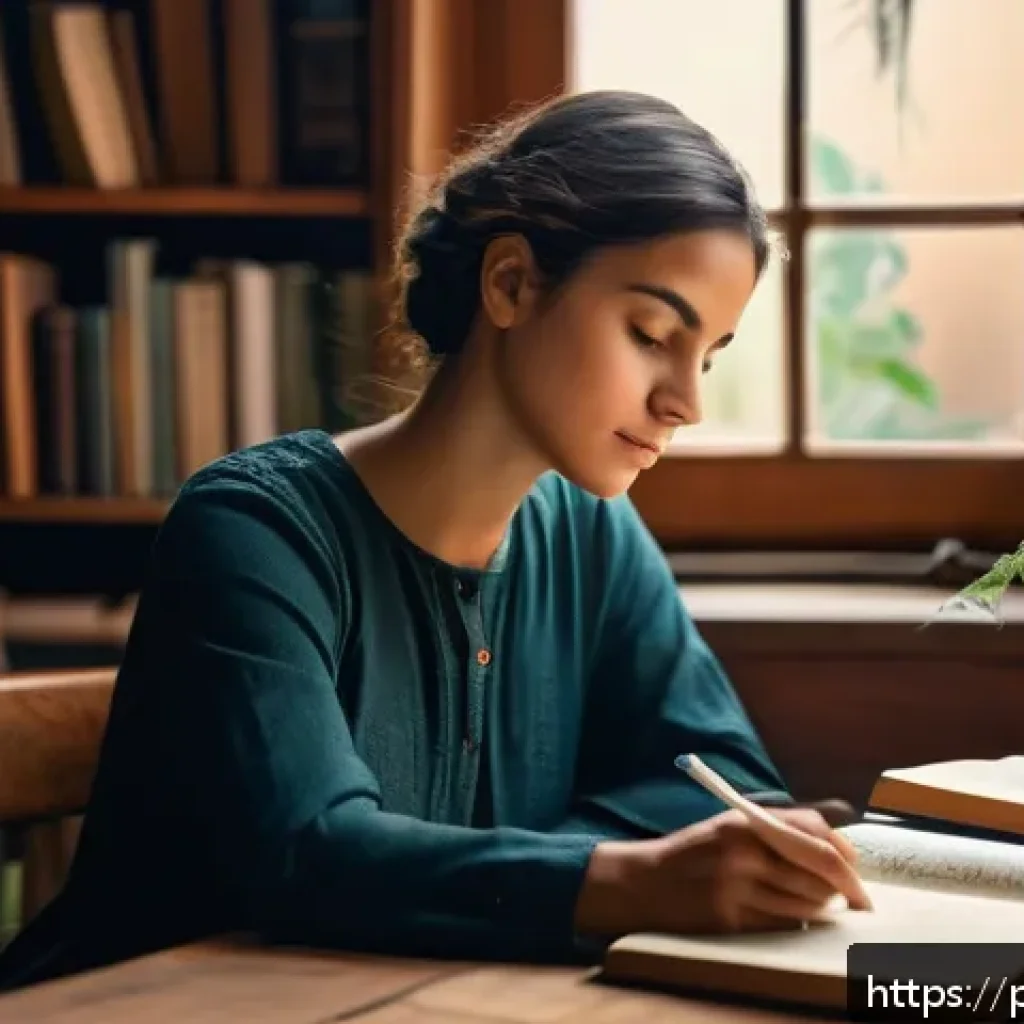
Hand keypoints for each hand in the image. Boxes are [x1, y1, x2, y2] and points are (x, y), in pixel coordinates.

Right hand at [575, 805, 870, 938]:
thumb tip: (840, 842)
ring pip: (807, 903)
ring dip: (822, 908)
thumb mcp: (731, 825)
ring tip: (820, 906)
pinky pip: (784, 926)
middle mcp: (743, 850)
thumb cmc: (694, 852)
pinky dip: (796, 924)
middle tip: (860, 900)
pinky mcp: (731, 920)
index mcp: (745, 821)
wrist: (645, 883)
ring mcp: (737, 887)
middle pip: (819, 870)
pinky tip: (791, 917)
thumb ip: (779, 828)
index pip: (814, 830)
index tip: (856, 867)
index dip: (845, 852)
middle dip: (847, 888)